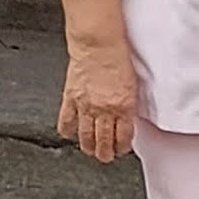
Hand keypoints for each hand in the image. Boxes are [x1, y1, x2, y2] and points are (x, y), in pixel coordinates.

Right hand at [58, 45, 138, 165]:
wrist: (97, 42)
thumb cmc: (116, 56)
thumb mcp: (132, 84)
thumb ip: (129, 104)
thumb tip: (126, 118)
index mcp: (124, 106)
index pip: (124, 137)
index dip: (122, 147)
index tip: (121, 149)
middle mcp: (104, 109)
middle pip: (104, 142)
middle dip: (105, 154)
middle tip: (106, 156)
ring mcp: (85, 105)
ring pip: (86, 136)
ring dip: (89, 147)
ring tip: (90, 150)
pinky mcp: (70, 98)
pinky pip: (66, 121)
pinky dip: (68, 131)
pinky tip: (70, 133)